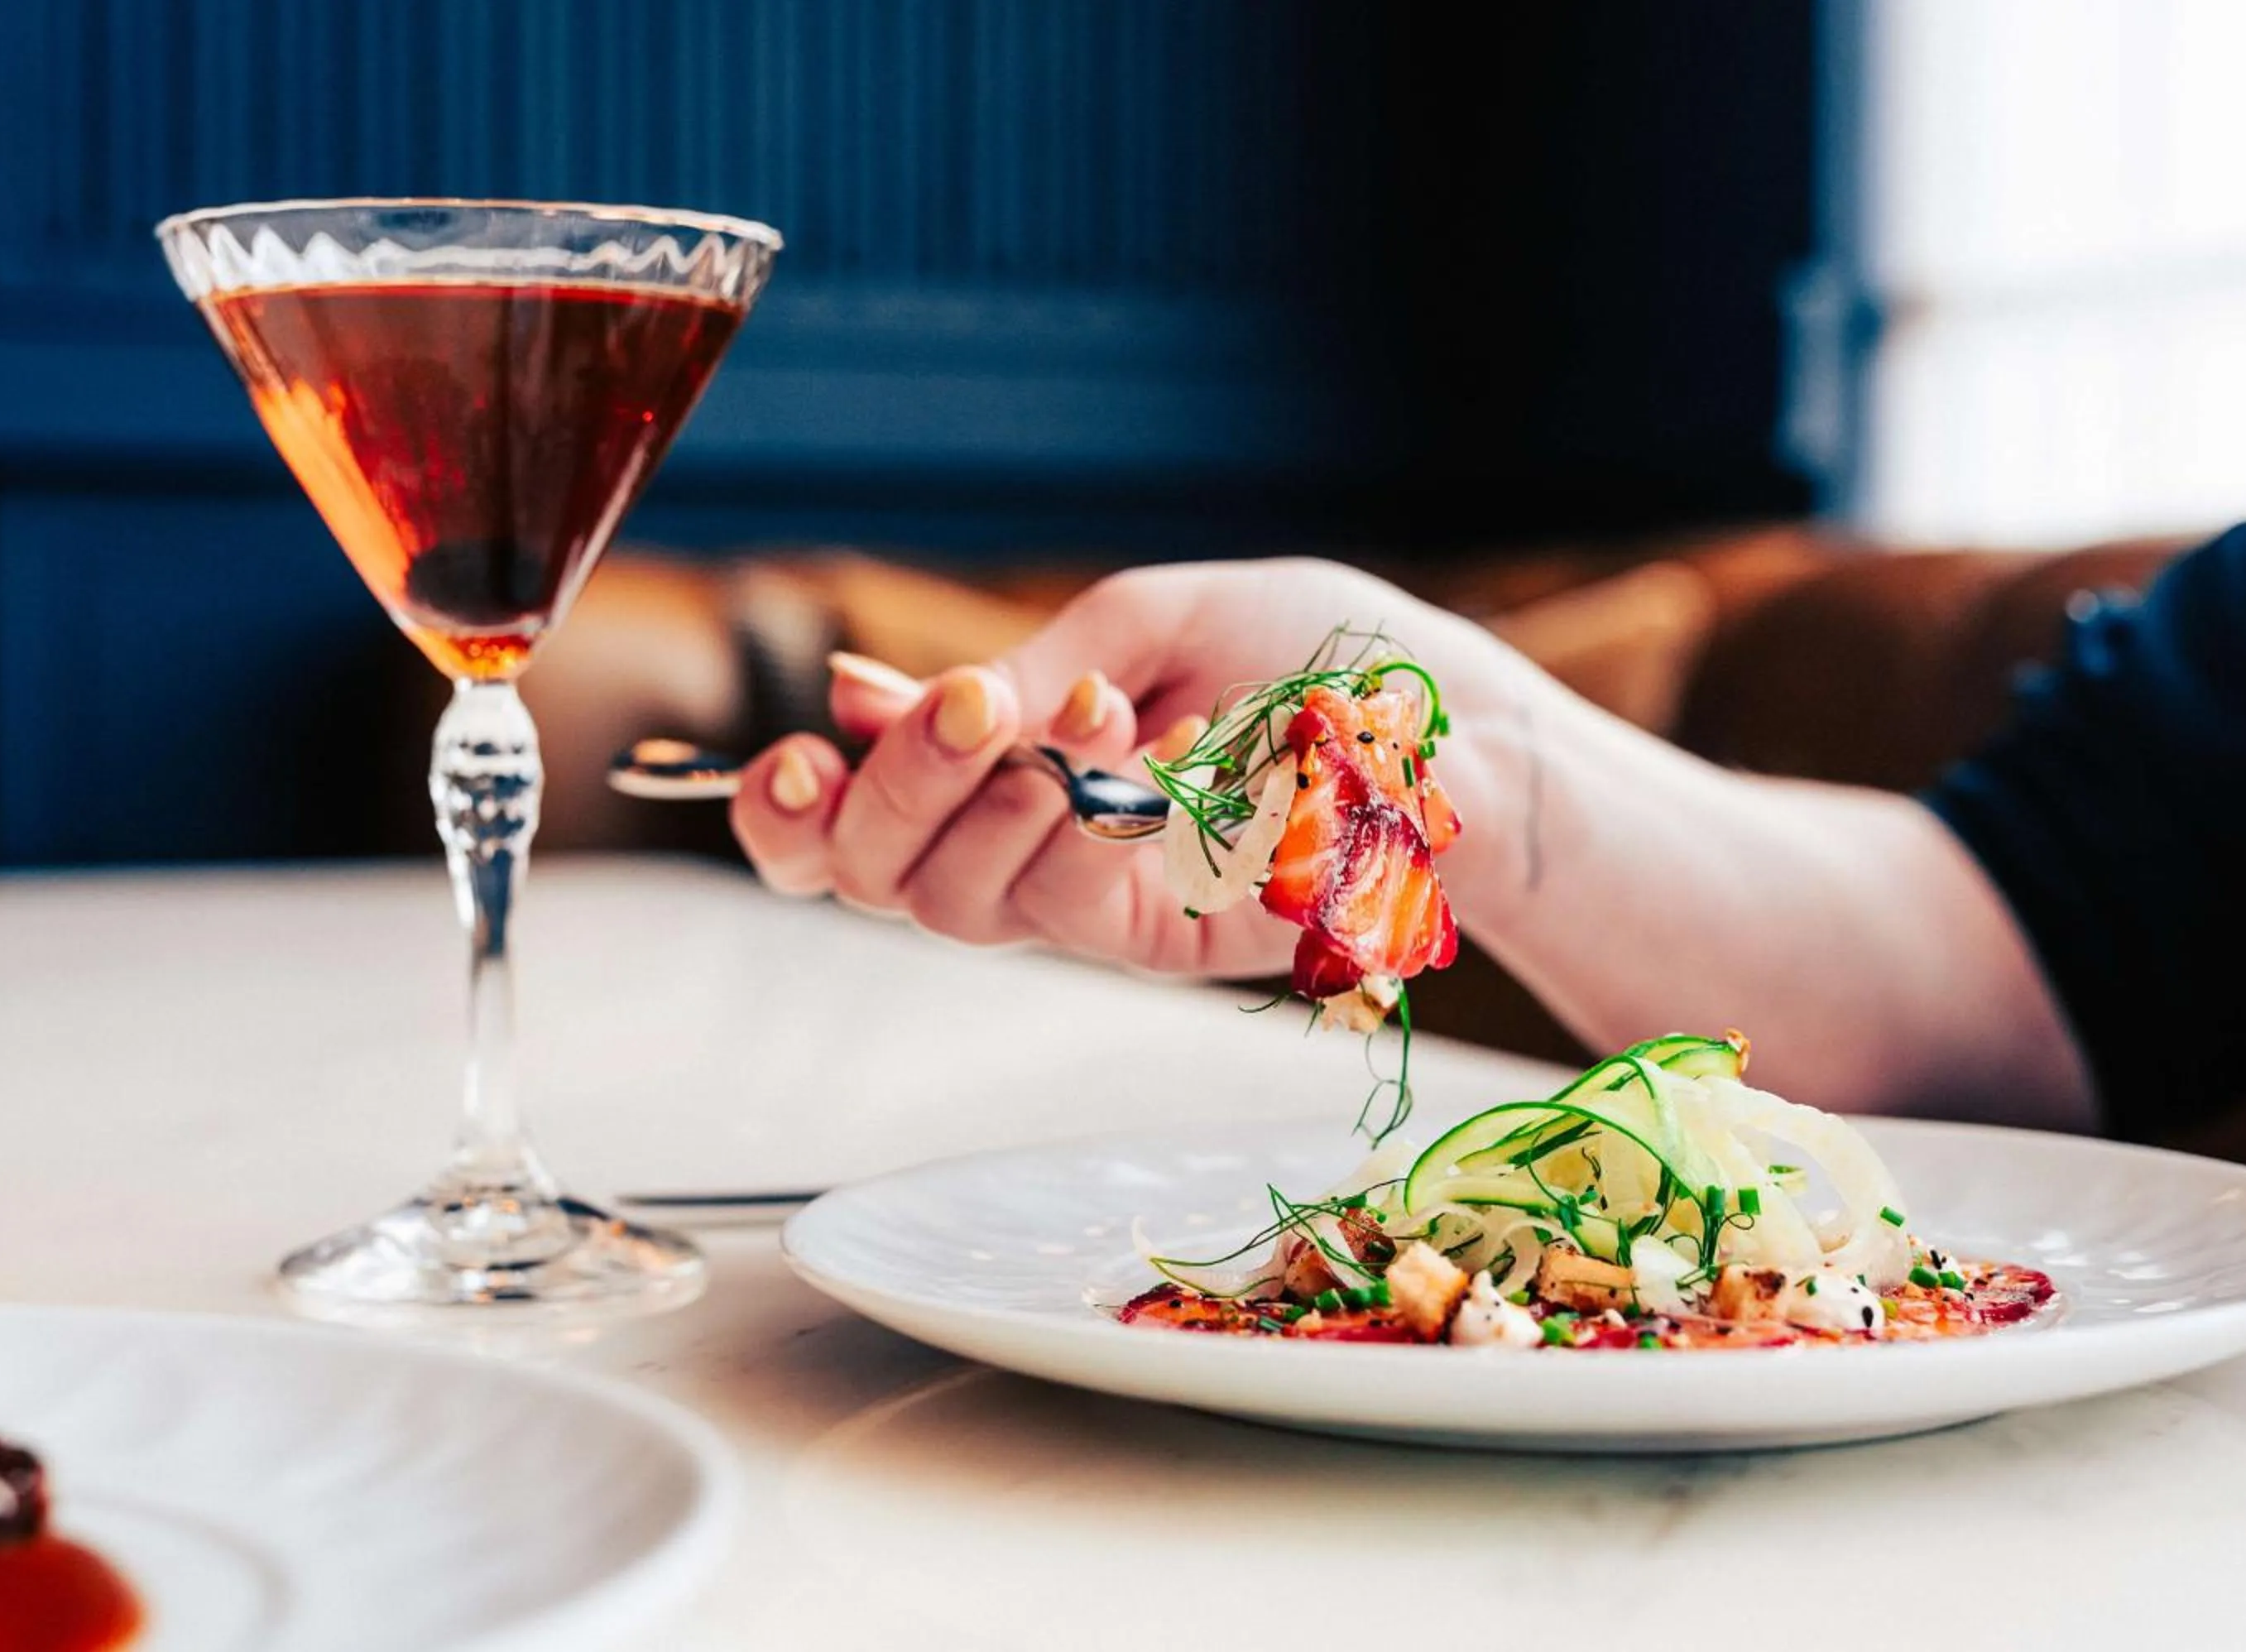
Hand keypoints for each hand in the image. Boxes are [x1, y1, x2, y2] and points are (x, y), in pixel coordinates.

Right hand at [727, 558, 1508, 976]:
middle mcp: (1022, 845)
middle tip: (963, 708)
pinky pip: (1065, 914)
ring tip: (1074, 724)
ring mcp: (1087, 902)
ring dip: (986, 806)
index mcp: (999, 762)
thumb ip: (1017, 671)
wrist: (1457, 727)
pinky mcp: (1160, 945)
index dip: (793, 810)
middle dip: (890, 789)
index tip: (788, 760)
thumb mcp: (1149, 624)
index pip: (851, 819)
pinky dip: (1078, 833)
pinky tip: (1129, 763)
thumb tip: (853, 695)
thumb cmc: (1318, 657)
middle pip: (873, 874)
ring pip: (952, 905)